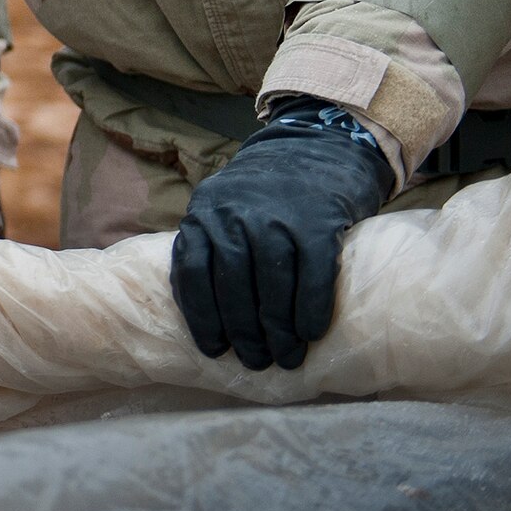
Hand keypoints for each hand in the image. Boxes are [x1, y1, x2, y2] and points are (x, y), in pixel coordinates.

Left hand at [170, 98, 392, 370]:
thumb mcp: (223, 208)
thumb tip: (204, 315)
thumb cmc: (265, 196)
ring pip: (271, 283)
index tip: (214, 349)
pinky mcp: (317, 220)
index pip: (192, 269)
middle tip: (256, 361)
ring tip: (286, 357)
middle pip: (232, 282)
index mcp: (205, 210)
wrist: (316, 149)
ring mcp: (276, 214)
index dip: (201, 315)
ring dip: (278, 328)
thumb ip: (210, 247)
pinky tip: (311, 332)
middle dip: (243, 330)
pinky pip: (312, 273)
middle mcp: (234, 211)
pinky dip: (311, 308)